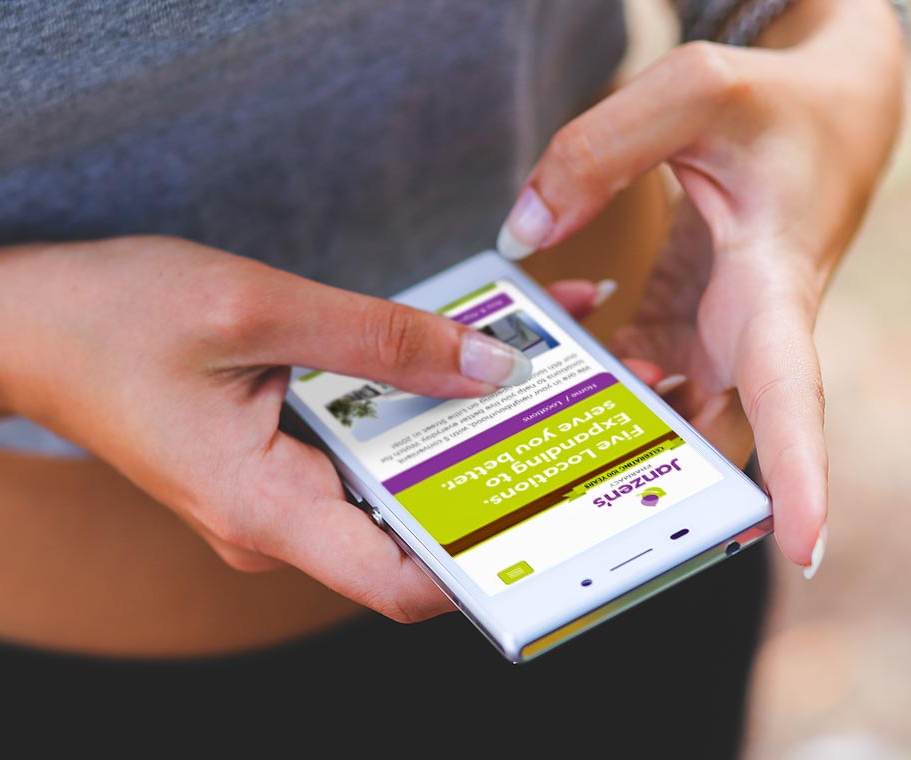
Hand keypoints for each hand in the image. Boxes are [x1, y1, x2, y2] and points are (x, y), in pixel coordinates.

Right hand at [0, 236, 540, 621]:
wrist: (30, 325)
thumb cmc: (111, 319)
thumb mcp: (254, 309)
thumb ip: (377, 341)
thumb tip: (485, 369)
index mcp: (263, 509)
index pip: (399, 582)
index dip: (484, 558)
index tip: (554, 506)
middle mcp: (275, 523)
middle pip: (409, 526)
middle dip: (491, 467)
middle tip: (567, 397)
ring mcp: (276, 496)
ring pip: (388, 483)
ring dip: (455, 427)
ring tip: (523, 361)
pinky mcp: (276, 463)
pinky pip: (358, 452)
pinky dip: (407, 408)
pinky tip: (448, 355)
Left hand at [495, 0, 906, 574]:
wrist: (826, 111)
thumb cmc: (781, 106)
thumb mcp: (695, 92)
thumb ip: (597, 153)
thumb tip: (523, 235)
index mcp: (775, 284)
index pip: (790, 393)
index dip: (798, 473)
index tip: (798, 547)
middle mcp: (752, 328)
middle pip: (715, 433)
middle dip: (663, 483)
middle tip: (590, 525)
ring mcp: (719, 332)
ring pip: (670, 413)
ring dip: (613, 432)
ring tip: (537, 446)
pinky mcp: (689, 321)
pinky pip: (639, 371)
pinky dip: (597, 376)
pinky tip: (548, 365)